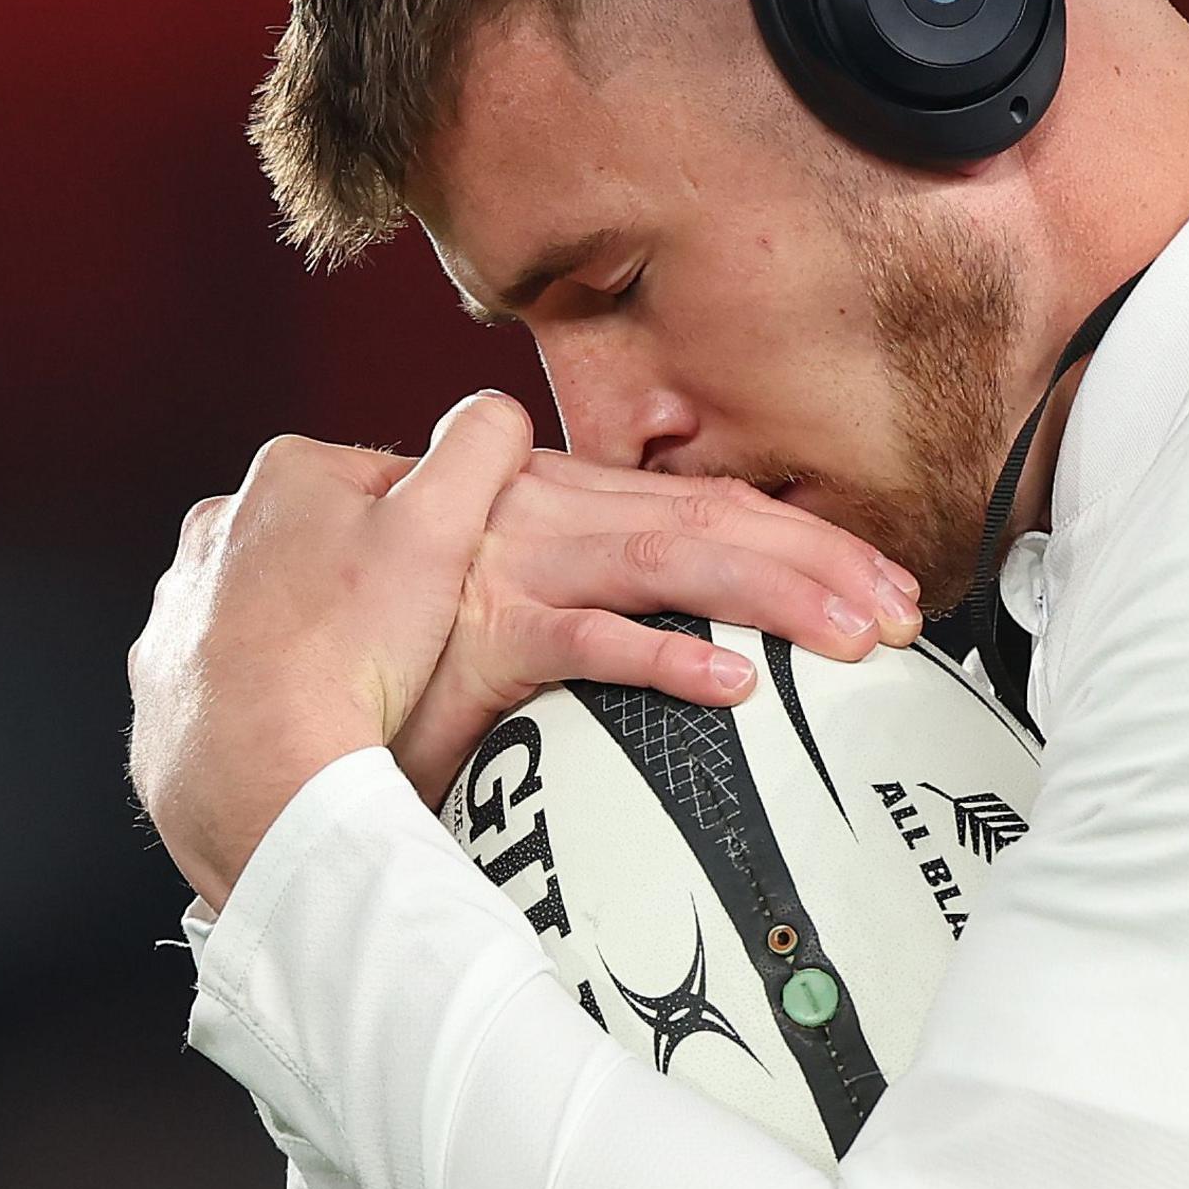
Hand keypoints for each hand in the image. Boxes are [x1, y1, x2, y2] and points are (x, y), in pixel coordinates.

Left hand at [130, 394, 538, 908]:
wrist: (260, 771)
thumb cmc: (347, 648)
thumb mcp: (443, 525)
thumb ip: (480, 447)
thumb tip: (497, 410)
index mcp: (286, 472)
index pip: (388, 486)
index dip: (440, 539)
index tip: (453, 590)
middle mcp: (218, 528)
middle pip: (330, 546)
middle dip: (373, 587)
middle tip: (410, 643)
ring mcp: (182, 604)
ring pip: (277, 609)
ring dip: (317, 638)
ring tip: (356, 686)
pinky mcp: (164, 677)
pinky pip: (231, 673)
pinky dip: (266, 691)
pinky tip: (302, 717)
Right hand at [390, 456, 920, 805]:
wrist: (282, 669)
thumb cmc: (394, 653)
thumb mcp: (503, 614)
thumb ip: (584, 610)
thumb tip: (686, 641)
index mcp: (557, 505)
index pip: (701, 506)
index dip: (801, 538)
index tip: (880, 582)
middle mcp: (543, 513)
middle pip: (707, 518)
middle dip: (820, 560)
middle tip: (905, 608)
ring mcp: (512, 564)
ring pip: (668, 558)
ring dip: (776, 591)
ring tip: (856, 633)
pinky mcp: (481, 630)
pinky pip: (587, 639)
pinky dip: (664, 657)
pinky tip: (733, 682)